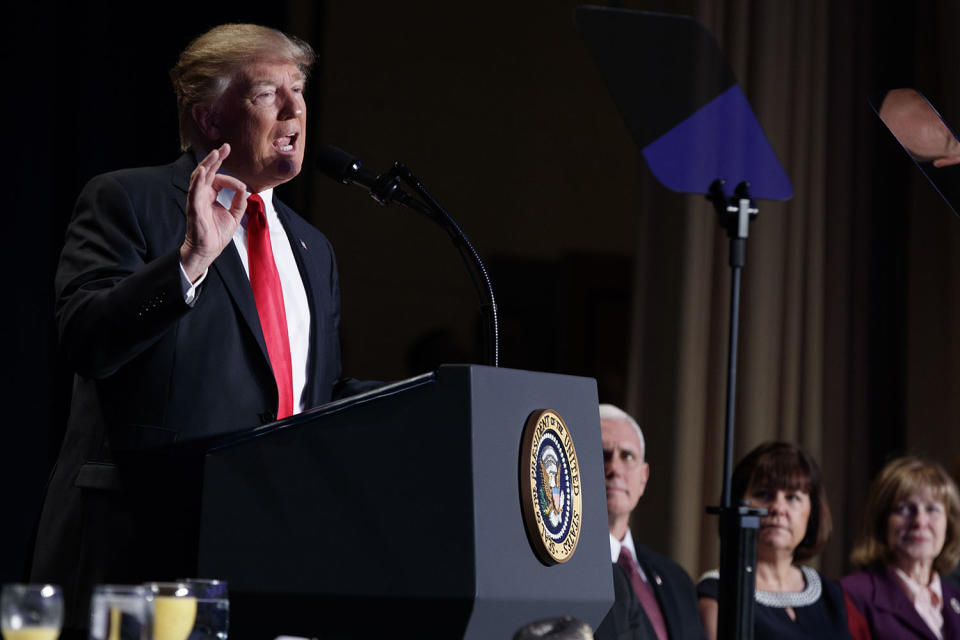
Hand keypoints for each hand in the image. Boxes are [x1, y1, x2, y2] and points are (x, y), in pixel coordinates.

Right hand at [179, 144, 248, 281]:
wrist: (208, 250)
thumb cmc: (217, 234)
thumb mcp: (234, 215)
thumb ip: (239, 201)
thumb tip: (244, 189)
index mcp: (210, 195)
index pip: (218, 179)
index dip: (231, 179)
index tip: (242, 187)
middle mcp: (201, 195)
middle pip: (207, 172)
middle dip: (216, 158)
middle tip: (225, 146)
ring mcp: (196, 200)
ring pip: (199, 177)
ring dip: (207, 164)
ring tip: (214, 153)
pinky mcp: (194, 208)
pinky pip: (194, 191)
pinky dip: (198, 180)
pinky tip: (204, 171)